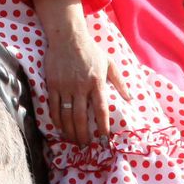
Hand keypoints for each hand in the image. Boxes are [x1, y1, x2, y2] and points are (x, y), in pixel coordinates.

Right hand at [40, 5, 129, 146]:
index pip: (101, 110)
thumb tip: (130, 99)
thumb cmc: (90, 50)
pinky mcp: (53, 85)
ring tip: (73, 140)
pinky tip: (60, 127)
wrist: (67, 37)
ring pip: (66, 115)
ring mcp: (65, 87)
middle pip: (81, 117)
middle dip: (83, 135)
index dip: (103, 126)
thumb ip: (119, 81)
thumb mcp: (109, 63)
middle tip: (85, 146)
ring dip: (70, 131)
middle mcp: (80, 87)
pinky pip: (54, 107)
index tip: (104, 139)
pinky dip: (56, 120)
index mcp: (96, 82)